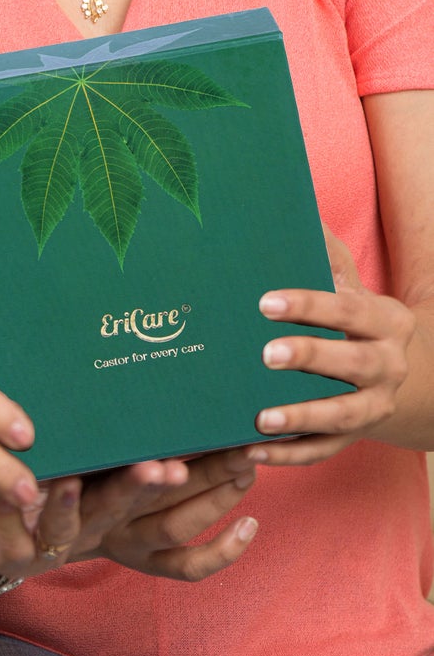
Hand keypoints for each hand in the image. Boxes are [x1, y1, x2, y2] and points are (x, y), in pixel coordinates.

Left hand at [0, 450, 255, 588]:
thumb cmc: (40, 473)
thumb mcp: (86, 455)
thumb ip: (116, 429)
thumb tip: (147, 359)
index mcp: (124, 512)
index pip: (184, 512)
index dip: (214, 495)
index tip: (239, 463)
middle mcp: (98, 533)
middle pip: (134, 523)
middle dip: (151, 493)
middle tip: (167, 467)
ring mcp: (56, 547)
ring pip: (72, 529)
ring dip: (73, 504)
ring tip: (69, 479)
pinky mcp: (13, 556)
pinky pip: (14, 537)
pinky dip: (11, 511)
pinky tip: (6, 487)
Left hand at [254, 228, 414, 463]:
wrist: (403, 369)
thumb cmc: (354, 313)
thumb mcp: (348, 279)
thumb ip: (322, 250)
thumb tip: (289, 200)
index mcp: (386, 322)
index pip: (349, 310)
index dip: (309, 306)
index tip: (266, 302)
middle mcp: (387, 366)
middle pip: (353, 366)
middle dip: (311, 359)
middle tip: (266, 354)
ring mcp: (374, 406)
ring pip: (342, 417)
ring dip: (301, 418)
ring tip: (259, 418)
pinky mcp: (354, 438)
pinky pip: (323, 452)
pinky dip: (289, 455)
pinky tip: (251, 451)